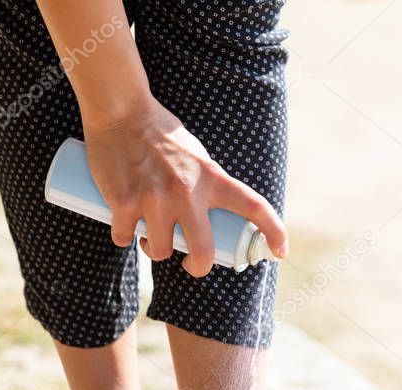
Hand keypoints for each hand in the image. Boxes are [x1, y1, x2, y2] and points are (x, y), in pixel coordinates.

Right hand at [82, 99, 287, 277]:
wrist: (120, 111)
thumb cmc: (159, 133)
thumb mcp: (196, 156)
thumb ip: (206, 183)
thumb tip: (210, 213)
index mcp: (211, 177)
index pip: (254, 206)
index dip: (274, 232)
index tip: (281, 250)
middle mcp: (187, 192)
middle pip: (203, 252)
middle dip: (198, 267)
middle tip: (191, 264)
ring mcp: (155, 200)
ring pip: (160, 251)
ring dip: (154, 249)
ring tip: (149, 236)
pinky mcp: (124, 202)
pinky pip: (124, 238)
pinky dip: (124, 236)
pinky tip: (125, 226)